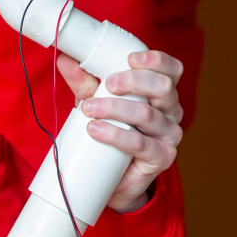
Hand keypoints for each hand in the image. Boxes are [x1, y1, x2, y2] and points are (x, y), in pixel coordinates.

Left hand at [57, 49, 182, 213]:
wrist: (114, 177)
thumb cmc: (112, 130)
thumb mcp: (98, 100)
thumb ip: (84, 81)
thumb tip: (65, 60)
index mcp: (162, 92)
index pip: (171, 69)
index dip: (155, 60)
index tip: (130, 59)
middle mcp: (171, 111)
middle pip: (163, 87)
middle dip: (133, 81)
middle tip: (107, 84)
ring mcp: (169, 135)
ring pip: (147, 114)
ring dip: (115, 108)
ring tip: (88, 109)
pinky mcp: (162, 157)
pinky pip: (141, 144)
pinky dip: (115, 135)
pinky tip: (96, 130)